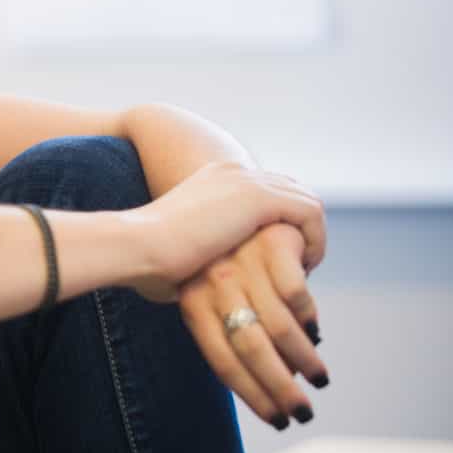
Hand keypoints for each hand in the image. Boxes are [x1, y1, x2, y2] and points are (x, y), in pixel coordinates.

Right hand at [124, 161, 326, 297]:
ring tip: (305, 270)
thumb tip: (198, 280)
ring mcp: (247, 181)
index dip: (278, 223)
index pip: (263, 190)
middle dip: (300, 227)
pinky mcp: (261, 198)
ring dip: (311, 236)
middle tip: (299, 265)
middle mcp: (233, 172)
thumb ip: (200, 252)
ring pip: (305, 201)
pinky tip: (304, 269)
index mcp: (212, 179)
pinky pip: (311, 213)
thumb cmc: (145, 260)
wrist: (137, 246)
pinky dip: (315, 241)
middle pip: (290, 190)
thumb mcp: (178, 248)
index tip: (277, 259)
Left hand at [177, 223, 329, 428]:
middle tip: (304, 413)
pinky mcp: (269, 240)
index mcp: (193, 303)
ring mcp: (241, 262)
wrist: (202, 197)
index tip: (276, 419)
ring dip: (304, 357)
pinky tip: (315, 328)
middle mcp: (213, 285)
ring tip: (319, 378)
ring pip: (279, 325)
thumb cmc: (199, 253)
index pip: (222, 361)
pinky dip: (308, 313)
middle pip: (251, 349)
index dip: (252, 394)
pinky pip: (295, 290)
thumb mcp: (196, 291)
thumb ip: (222, 324)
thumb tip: (265, 372)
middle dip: (281, 387)